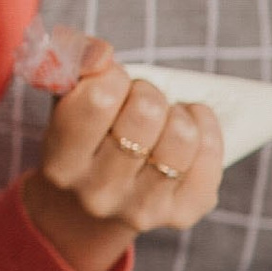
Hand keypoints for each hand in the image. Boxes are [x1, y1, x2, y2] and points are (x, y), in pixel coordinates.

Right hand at [19, 46, 225, 270]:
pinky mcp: (180, 215)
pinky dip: (206, 128)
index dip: (112, 76)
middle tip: (139, 101)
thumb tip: (101, 55)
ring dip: (178, 113)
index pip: (99, 98)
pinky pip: (210, 156)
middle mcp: (97, 194)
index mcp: (61, 163)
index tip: (111, 83)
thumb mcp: (65, 98)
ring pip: (182, 135)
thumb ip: (74, 60)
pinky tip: (190, 126)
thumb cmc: (82, 136)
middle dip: (148, 93)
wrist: (87, 208)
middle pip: (147, 113)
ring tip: (165, 117)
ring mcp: (141, 209)